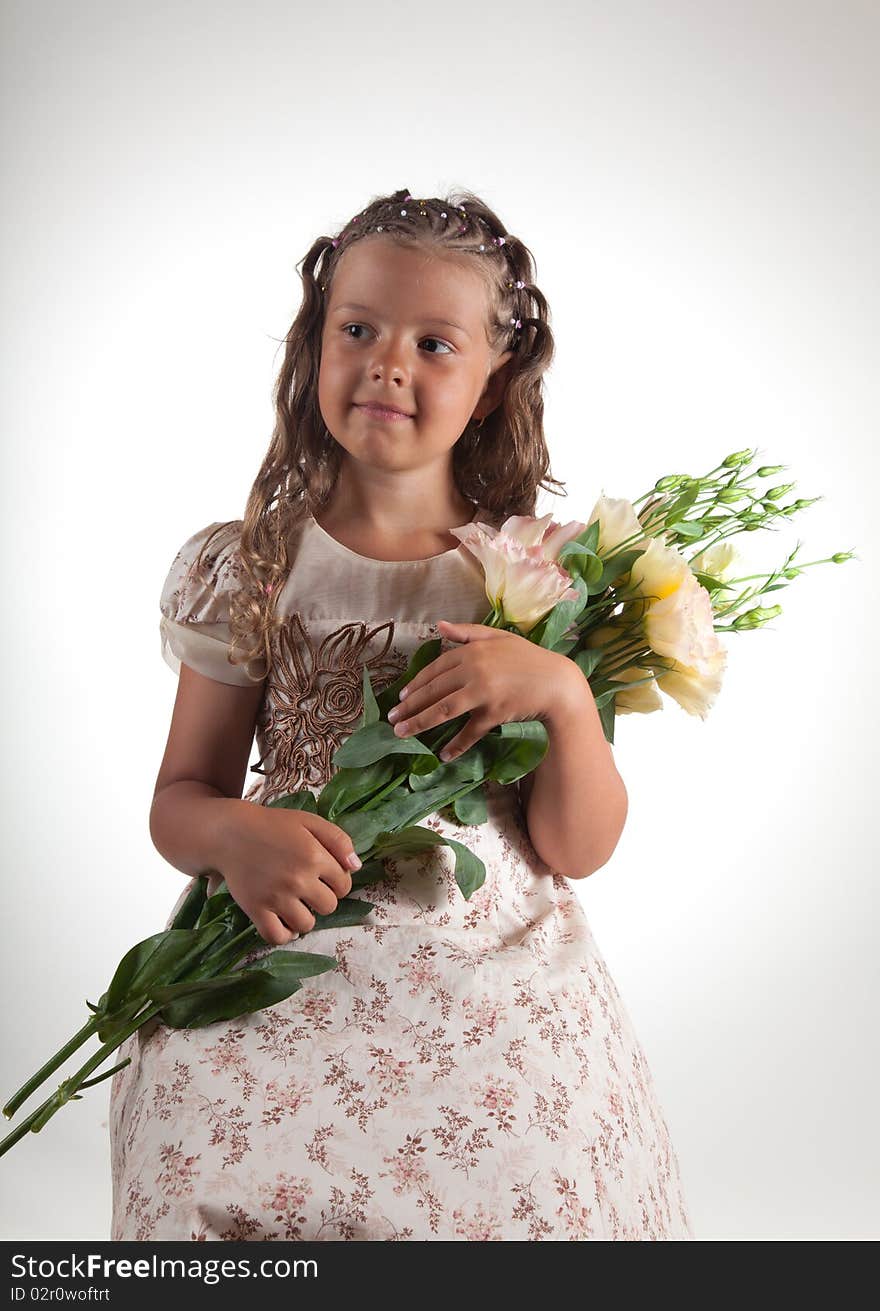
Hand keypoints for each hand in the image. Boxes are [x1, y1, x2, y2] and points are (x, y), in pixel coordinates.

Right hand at [216, 802, 360, 945]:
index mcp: (314, 856)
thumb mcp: (310, 821)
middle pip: (328, 906)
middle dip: (323, 898)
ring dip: (305, 917)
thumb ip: (339, 840)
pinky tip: (285, 922)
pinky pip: (277, 936)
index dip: (337, 882)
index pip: (344, 885)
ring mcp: (276, 897)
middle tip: (308, 888)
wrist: (231, 833)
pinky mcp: (256, 909)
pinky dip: (285, 934)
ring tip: (296, 904)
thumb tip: (357, 867)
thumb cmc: (273, 825)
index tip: (324, 876)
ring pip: (307, 925)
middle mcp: (297, 879)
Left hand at [386, 620, 575, 760]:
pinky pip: (469, 732)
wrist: (557, 682)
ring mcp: (483, 693)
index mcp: (472, 651)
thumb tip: (439, 626)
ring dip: (419, 723)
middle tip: (393, 717)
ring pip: (443, 711)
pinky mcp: (493, 714)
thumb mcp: (499, 638)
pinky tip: (443, 754)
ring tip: (401, 733)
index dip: (416, 684)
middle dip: (410, 706)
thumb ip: (467, 631)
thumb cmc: (528, 658)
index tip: (402, 697)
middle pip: (433, 690)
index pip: (435, 669)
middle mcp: (473, 671)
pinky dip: (456, 745)